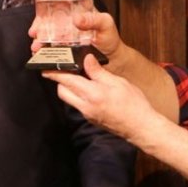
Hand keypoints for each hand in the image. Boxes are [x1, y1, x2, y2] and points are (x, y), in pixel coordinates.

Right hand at [29, 10, 123, 61]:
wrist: (112, 59)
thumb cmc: (109, 38)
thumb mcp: (105, 24)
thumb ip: (94, 19)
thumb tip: (76, 18)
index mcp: (76, 9)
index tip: (43, 6)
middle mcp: (66, 20)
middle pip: (47, 17)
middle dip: (39, 24)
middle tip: (35, 32)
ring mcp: (62, 35)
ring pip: (45, 33)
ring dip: (39, 39)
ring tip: (37, 47)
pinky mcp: (62, 49)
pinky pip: (49, 48)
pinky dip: (43, 51)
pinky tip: (40, 55)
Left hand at [42, 54, 164, 142]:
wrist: (141, 127)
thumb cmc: (134, 104)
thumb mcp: (118, 82)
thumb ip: (99, 72)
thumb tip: (86, 59)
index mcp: (92, 94)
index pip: (66, 81)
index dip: (54, 72)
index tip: (45, 66)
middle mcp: (86, 106)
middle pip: (62, 92)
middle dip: (60, 80)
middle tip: (66, 69)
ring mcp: (88, 114)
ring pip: (70, 99)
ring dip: (70, 88)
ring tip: (80, 77)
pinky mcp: (92, 119)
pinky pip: (78, 105)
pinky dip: (79, 96)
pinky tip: (90, 89)